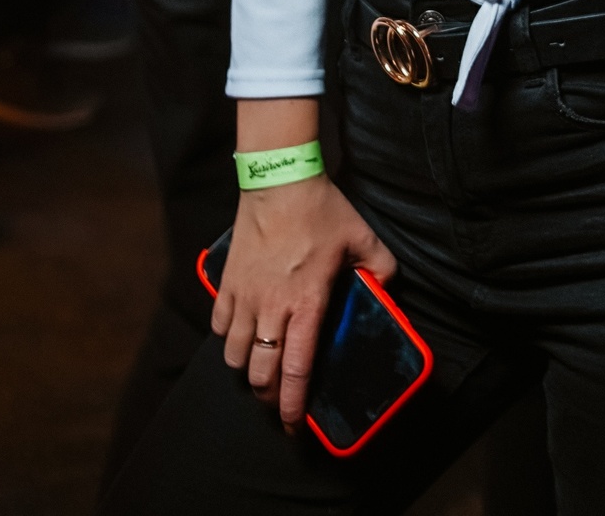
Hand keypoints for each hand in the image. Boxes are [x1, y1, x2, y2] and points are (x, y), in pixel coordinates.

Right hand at [212, 176, 396, 432]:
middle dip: (269, 397)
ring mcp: (245, 297)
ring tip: (261, 368)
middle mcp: (271, 308)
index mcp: (307, 303)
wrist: (278, 179)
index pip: (296, 369)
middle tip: (279, 401)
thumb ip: (381, 268)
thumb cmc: (322, 209)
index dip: (293, 405)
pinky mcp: (226, 283)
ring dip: (247, 369)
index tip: (294, 426)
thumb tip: (386, 290)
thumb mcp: (363, 237)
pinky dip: (228, 339)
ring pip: (234, 356)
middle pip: (260, 374)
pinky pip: (219, 327)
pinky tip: (241, 336)